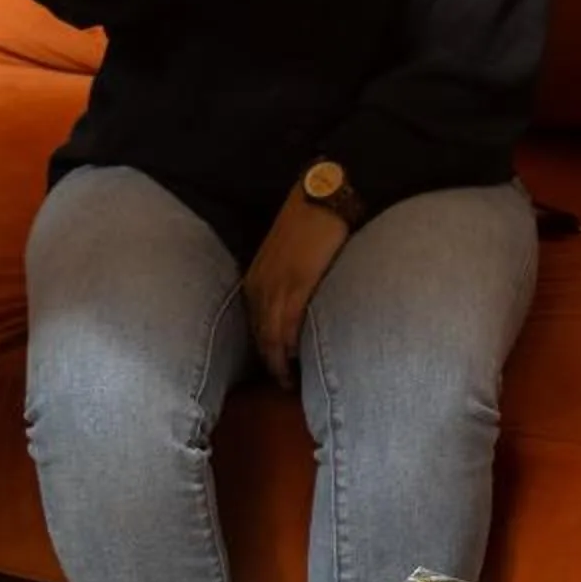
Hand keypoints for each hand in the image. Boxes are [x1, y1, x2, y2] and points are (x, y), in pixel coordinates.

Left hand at [241, 192, 352, 387]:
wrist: (325, 195)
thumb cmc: (310, 222)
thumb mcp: (287, 256)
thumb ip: (286, 281)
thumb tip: (296, 306)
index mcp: (256, 280)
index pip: (255, 327)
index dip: (264, 352)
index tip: (277, 371)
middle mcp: (259, 286)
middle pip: (260, 337)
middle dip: (270, 364)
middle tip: (286, 386)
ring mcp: (276, 286)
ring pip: (271, 337)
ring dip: (279, 363)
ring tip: (292, 383)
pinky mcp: (296, 284)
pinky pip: (288, 325)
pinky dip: (291, 347)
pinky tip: (298, 363)